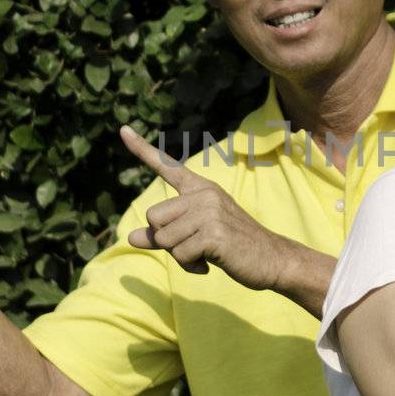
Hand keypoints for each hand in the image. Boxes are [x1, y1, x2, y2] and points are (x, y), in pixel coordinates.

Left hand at [119, 125, 291, 289]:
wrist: (272, 259)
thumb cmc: (232, 247)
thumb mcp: (195, 237)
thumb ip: (163, 235)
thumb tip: (130, 237)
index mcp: (200, 189)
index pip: (167, 166)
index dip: (142, 149)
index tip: (123, 130)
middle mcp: (203, 194)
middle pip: (154, 217)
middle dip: (167, 240)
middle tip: (194, 246)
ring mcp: (209, 211)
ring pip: (164, 238)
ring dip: (180, 256)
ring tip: (205, 254)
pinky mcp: (213, 232)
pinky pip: (181, 254)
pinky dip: (191, 265)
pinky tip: (209, 264)